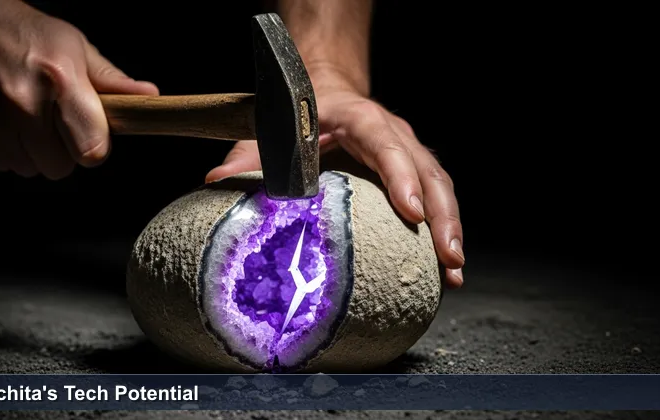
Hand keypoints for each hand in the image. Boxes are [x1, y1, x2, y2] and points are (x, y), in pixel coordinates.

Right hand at [0, 0, 158, 178]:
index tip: (88, 134)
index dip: (94, 146)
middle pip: (59, 167)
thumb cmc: (25, 34)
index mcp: (60, 82)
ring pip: (28, 168)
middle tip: (51, 120)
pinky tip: (0, 118)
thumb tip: (150, 97)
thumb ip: (112, 82)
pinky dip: (2, 148)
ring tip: (24, 116)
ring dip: (30, 151)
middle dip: (61, 150)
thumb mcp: (76, 48)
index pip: (92, 151)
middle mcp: (22, 104)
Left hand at [206, 76, 464, 288]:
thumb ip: (248, 154)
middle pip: (428, 171)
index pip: (386, 144)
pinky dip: (442, 229)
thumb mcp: (274, 125)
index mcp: (360, 119)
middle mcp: (393, 133)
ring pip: (440, 186)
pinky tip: (445, 266)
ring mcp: (407, 150)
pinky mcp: (412, 169)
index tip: (411, 212)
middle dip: (442, 215)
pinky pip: (435, 197)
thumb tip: (215, 181)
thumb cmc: (302, 108)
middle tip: (447, 257)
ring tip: (453, 270)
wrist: (327, 86)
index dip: (401, 177)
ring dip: (449, 227)